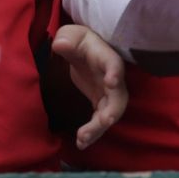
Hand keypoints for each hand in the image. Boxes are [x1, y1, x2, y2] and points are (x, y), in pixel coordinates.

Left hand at [52, 25, 126, 149]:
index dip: (115, 73)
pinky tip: (81, 143)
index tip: (111, 82)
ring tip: (83, 139)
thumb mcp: (71, 35)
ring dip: (99, 128)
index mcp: (106, 58)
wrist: (84, 50)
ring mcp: (109, 93)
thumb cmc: (79, 41)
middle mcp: (113, 78)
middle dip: (113, 110)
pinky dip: (93, 133)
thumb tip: (60, 44)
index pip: (114, 64)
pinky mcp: (101, 103)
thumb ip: (67, 38)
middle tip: (104, 121)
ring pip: (110, 114)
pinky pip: (100, 121)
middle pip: (118, 97)